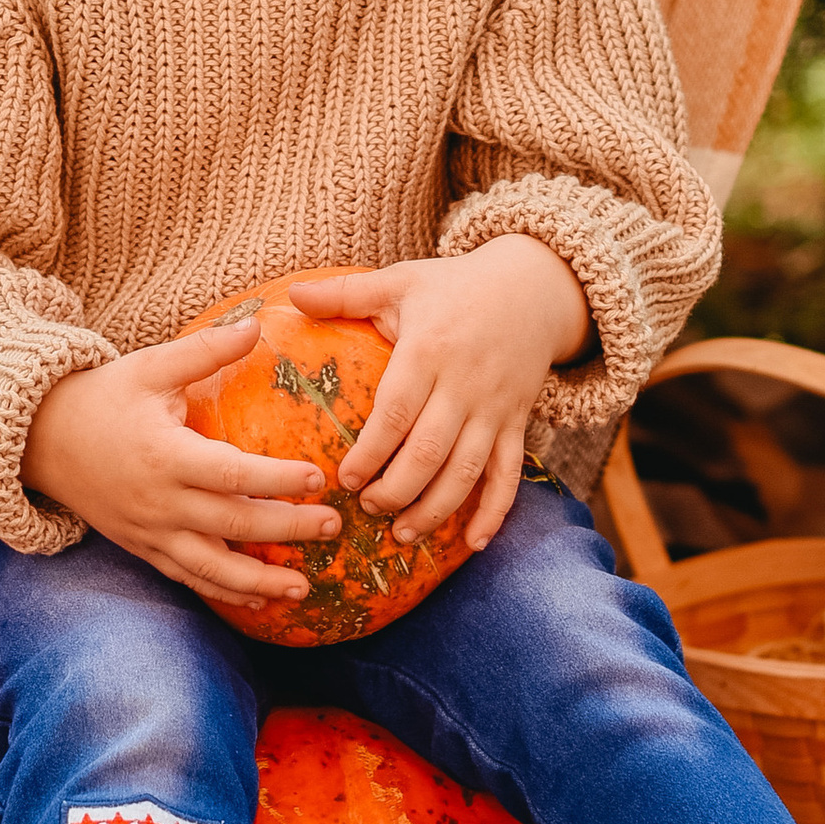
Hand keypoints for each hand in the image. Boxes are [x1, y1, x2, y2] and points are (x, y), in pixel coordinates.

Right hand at [22, 315, 347, 609]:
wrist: (39, 440)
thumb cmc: (102, 397)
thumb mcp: (151, 366)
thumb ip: (205, 349)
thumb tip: (257, 322)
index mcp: (165, 455)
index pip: (233, 475)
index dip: (277, 480)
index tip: (319, 478)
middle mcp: (159, 501)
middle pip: (233, 525)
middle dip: (287, 529)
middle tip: (334, 527)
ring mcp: (149, 532)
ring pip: (211, 567)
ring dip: (259, 582)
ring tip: (303, 587)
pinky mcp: (141, 548)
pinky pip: (187, 577)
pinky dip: (223, 591)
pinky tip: (259, 599)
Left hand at [289, 238, 588, 552]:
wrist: (532, 287)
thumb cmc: (453, 287)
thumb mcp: (400, 280)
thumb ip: (345, 292)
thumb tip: (292, 293)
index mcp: (428, 350)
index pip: (395, 412)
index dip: (370, 451)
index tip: (344, 479)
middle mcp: (464, 385)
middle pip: (429, 451)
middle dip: (396, 490)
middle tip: (366, 509)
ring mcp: (495, 409)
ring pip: (467, 471)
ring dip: (436, 509)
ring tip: (403, 533)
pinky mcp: (518, 423)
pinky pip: (510, 474)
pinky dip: (495, 512)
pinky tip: (473, 542)